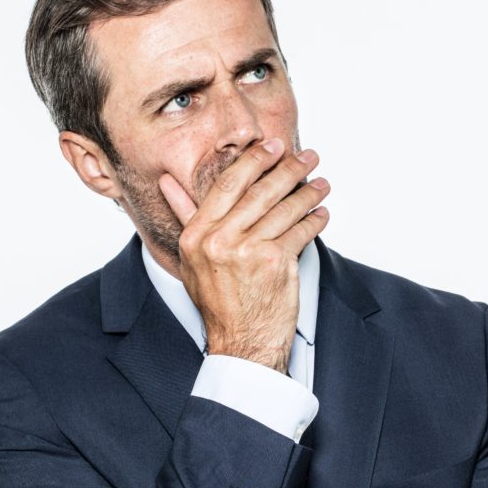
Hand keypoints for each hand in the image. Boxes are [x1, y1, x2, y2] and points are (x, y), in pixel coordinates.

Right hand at [158, 138, 329, 372]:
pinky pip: (301, 231)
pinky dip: (315, 220)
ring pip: (285, 208)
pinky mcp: (275, 262)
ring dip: (308, 193)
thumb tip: (166, 182)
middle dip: (288, 168)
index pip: (228, 184)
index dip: (254, 161)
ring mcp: (248, 250)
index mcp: (197, 234)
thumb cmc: (218, 299)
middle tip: (307, 156)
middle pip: (260, 191)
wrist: (240, 341)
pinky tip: (321, 213)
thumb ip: (185, 216)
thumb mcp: (192, 258)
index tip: (272, 146)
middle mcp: (220, 239)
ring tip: (321, 184)